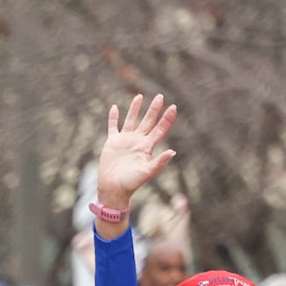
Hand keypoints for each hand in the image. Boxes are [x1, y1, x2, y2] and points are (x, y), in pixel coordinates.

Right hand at [95, 94, 178, 213]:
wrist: (114, 189)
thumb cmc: (131, 183)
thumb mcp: (147, 173)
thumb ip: (159, 162)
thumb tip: (173, 151)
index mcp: (147, 147)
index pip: (160, 129)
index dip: (167, 119)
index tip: (173, 107)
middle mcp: (138, 141)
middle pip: (148, 121)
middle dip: (154, 109)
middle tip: (160, 96)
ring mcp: (125, 140)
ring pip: (131, 120)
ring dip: (135, 108)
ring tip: (139, 96)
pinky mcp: (112, 142)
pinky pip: (113, 126)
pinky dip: (113, 117)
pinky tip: (114, 107)